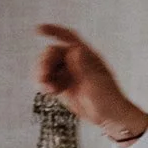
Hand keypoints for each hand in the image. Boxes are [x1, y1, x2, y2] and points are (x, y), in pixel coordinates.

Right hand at [34, 24, 147, 138]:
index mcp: (87, 56)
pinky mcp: (61, 85)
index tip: (38, 30)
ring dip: (41, 74)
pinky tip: (48, 91)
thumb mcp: (97, 82)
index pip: (70, 38)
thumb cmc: (109, 99)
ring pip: (46, 66)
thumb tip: (75, 50)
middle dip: (45, 62)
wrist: (109, 117)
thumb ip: (84, 67)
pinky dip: (43, 83)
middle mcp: (76, 62)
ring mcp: (68, 73)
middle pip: (52, 53)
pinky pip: (46, 79)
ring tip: (46, 87)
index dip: (54, 31)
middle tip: (44, 76)